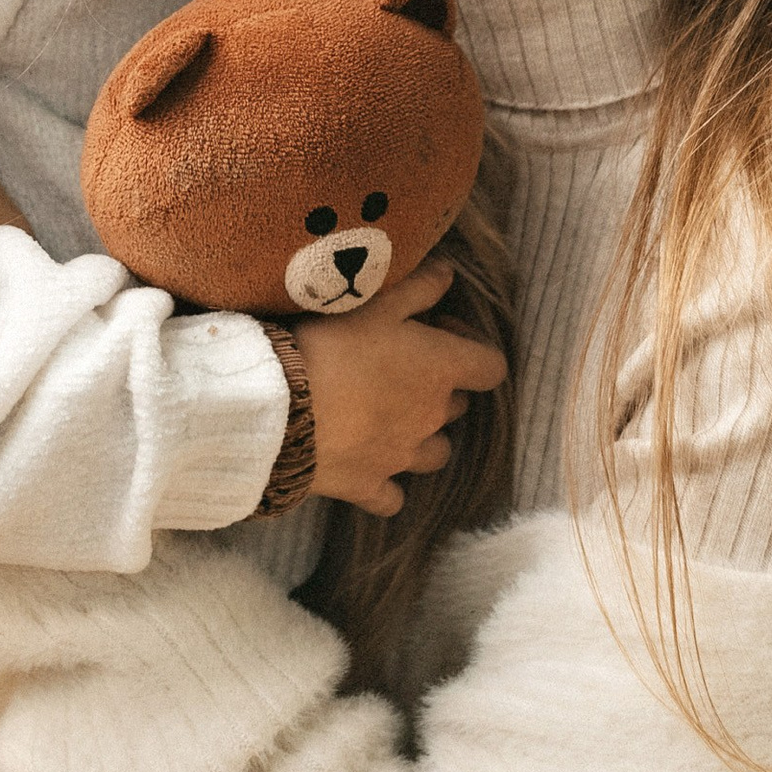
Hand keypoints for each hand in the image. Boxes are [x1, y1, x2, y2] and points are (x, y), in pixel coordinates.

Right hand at [297, 260, 505, 516]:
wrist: (280, 409)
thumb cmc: (332, 346)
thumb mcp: (375, 302)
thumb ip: (419, 288)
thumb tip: (448, 275)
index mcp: (441, 371)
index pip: (491, 367)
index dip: (472, 347)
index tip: (438, 331)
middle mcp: (432, 419)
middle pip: (457, 406)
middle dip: (438, 387)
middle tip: (400, 366)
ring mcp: (402, 458)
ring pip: (434, 453)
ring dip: (421, 436)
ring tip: (387, 417)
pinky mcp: (368, 487)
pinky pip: (391, 496)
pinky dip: (386, 484)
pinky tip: (367, 467)